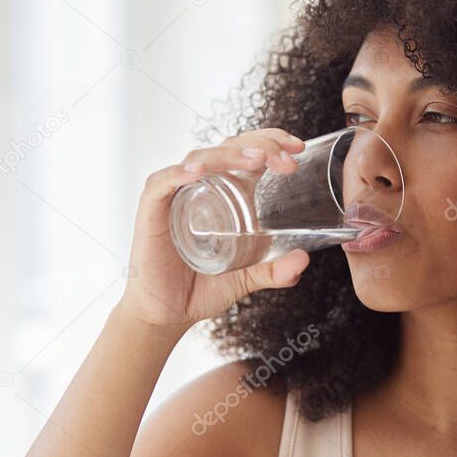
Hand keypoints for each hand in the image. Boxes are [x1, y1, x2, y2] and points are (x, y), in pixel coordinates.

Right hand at [116, 127, 309, 340]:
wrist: (167, 314)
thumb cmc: (202, 288)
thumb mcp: (248, 278)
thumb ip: (276, 271)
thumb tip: (303, 260)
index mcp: (227, 194)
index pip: (248, 152)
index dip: (273, 142)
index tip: (298, 148)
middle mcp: (202, 187)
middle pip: (229, 147)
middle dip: (260, 145)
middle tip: (285, 159)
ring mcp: (176, 195)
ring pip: (200, 158)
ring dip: (229, 154)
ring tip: (256, 159)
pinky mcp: (152, 211)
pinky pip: (162, 183)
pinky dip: (179, 172)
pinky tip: (198, 171)